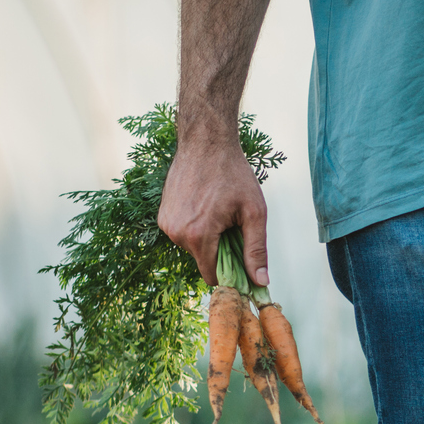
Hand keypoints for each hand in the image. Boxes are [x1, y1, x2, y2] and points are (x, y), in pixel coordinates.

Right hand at [159, 141, 268, 287]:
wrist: (206, 142)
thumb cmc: (233, 173)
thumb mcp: (254, 213)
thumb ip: (257, 250)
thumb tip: (260, 281)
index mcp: (198, 235)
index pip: (213, 276)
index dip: (231, 275)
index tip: (244, 264)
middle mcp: (176, 233)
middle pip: (204, 261)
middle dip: (222, 252)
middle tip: (234, 226)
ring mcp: (166, 224)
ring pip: (194, 248)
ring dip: (209, 239)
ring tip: (219, 212)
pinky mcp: (162, 215)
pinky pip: (184, 234)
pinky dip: (197, 228)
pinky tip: (206, 207)